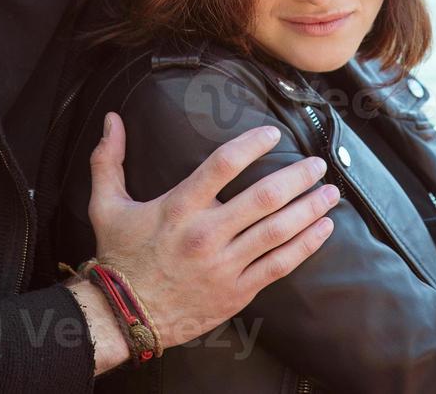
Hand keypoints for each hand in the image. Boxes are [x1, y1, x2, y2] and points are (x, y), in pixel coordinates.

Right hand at [81, 111, 337, 371]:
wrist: (124, 317)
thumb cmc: (120, 256)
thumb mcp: (105, 205)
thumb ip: (108, 160)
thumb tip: (112, 119)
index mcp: (178, 208)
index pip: (223, 164)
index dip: (252, 144)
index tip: (273, 132)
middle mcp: (206, 234)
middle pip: (264, 198)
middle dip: (298, 177)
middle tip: (317, 163)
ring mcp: (225, 264)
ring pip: (278, 231)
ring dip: (310, 208)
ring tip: (331, 191)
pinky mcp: (238, 290)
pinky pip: (279, 265)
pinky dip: (306, 245)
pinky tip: (324, 228)